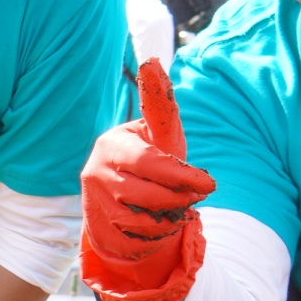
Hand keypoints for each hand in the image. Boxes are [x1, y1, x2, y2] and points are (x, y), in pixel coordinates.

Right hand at [80, 59, 214, 300]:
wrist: (119, 203)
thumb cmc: (150, 161)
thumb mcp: (159, 136)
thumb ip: (159, 105)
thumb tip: (152, 61)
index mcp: (112, 144)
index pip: (150, 160)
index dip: (182, 174)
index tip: (206, 176)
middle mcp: (96, 171)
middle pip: (150, 193)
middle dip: (182, 196)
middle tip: (200, 193)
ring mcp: (94, 202)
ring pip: (144, 219)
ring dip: (171, 217)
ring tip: (179, 207)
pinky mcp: (98, 228)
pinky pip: (137, 239)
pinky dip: (157, 234)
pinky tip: (160, 223)